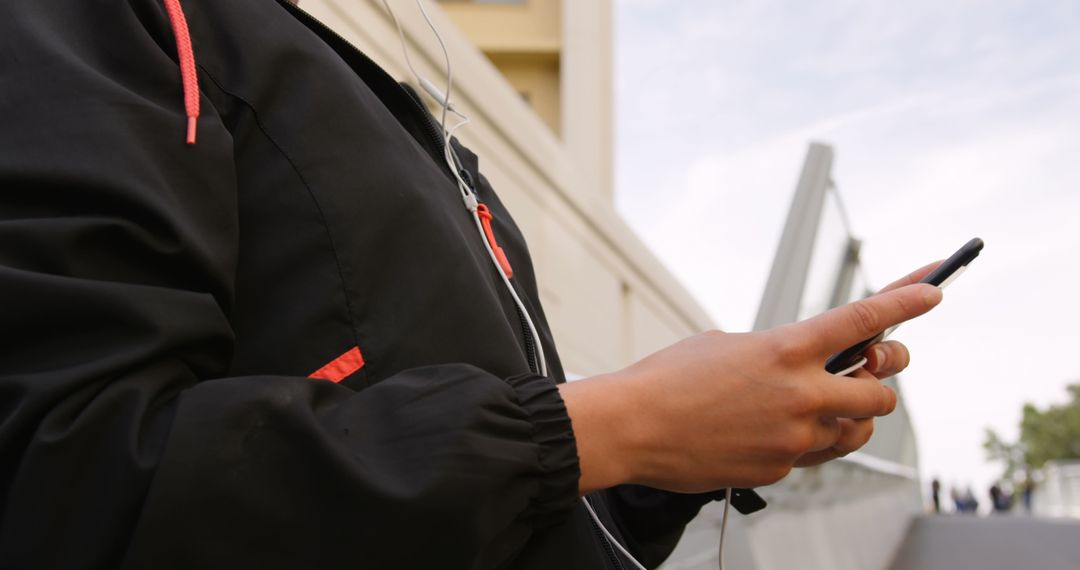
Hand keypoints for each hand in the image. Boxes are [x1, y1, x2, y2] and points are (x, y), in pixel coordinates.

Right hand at [559, 265, 942, 494]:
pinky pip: (811, 455)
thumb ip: (777, 352)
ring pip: (855, 431)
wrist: (632, 427)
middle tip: (867, 376)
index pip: (865, 319)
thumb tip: (804, 365)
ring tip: (818, 408)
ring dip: (848, 417)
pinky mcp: (778, 470)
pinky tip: (767, 431)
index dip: (906, 302)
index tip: (933, 290)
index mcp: (786, 349)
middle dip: (880, 383)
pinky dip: (802, 442)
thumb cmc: (669, 379)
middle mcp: (800, 393)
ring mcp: (793, 437)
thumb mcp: (727, 345)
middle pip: (880, 392)